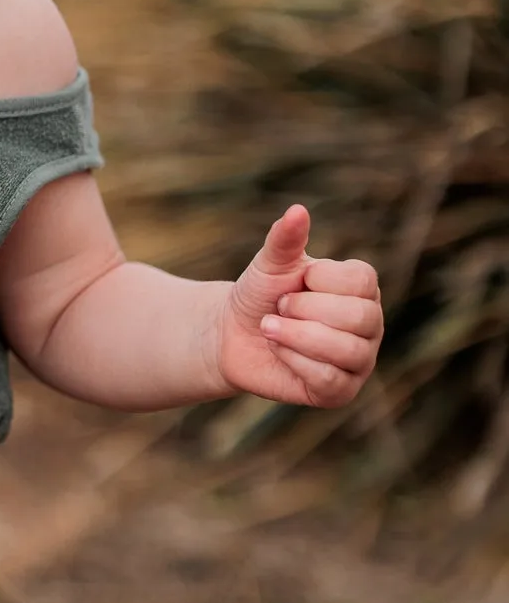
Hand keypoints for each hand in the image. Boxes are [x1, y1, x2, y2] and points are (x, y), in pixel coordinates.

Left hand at [216, 204, 382, 407]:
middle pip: (359, 317)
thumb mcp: (269, 263)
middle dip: (306, 310)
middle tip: (279, 307)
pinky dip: (296, 361)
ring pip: (347, 350)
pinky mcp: (341, 392)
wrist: (232, 333)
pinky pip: (330, 380)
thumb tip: (296, 210)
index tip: (297, 281)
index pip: (362, 281)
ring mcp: (359, 360)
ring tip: (270, 328)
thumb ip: (285, 238)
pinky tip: (278, 350)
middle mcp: (370, 324)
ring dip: (297, 336)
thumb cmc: (260, 294)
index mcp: (361, 288)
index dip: (321, 281)